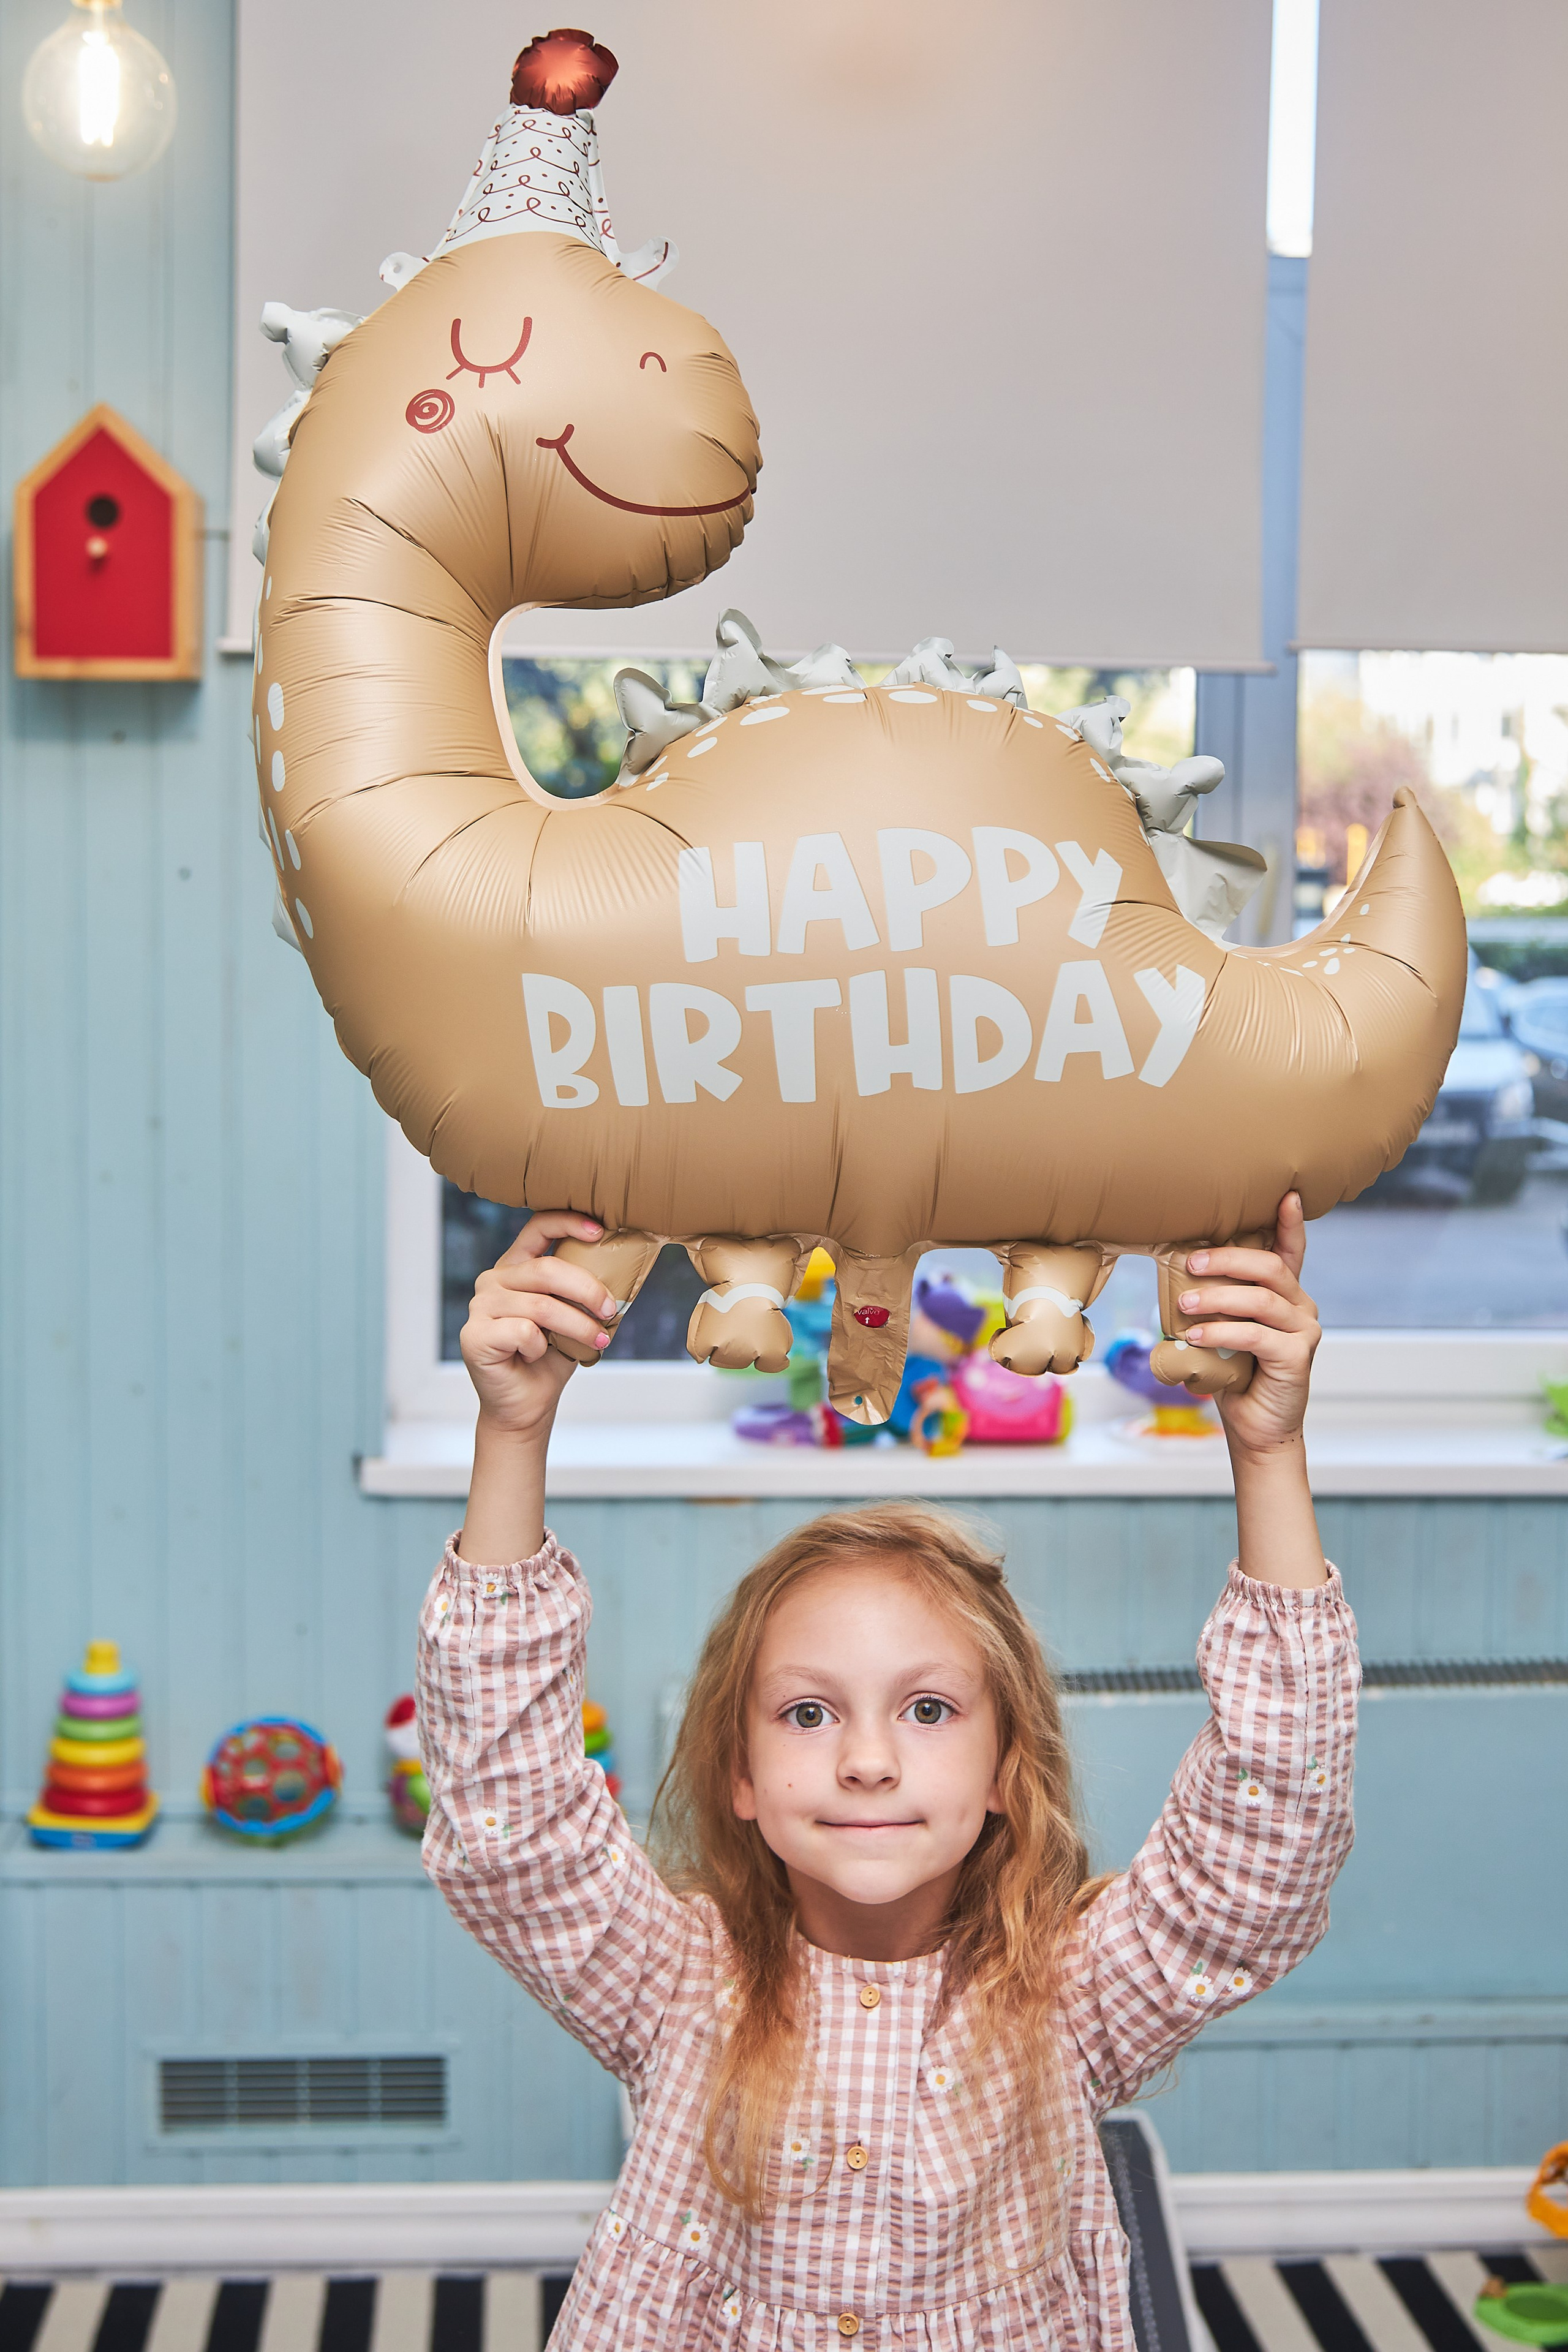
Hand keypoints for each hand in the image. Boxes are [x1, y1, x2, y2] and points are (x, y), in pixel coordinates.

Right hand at [461, 1212, 614, 1439]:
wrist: (527, 1405)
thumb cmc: (550, 1358)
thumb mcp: (571, 1315)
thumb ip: (580, 1291)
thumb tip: (624, 1269)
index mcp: (515, 1267)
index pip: (537, 1228)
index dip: (569, 1222)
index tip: (600, 1232)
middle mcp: (493, 1281)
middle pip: (546, 1270)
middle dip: (588, 1289)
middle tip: (612, 1309)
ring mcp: (480, 1307)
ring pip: (541, 1305)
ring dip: (578, 1325)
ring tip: (598, 1340)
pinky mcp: (474, 1335)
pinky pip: (522, 1332)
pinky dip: (541, 1347)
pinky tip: (537, 1356)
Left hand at [1177, 1194, 1320, 1461]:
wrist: (1254, 1426)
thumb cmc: (1235, 1373)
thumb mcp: (1224, 1328)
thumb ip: (1218, 1300)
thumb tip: (1179, 1271)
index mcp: (1284, 1294)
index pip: (1291, 1250)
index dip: (1289, 1222)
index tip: (1285, 1194)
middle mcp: (1301, 1307)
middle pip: (1270, 1267)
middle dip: (1227, 1258)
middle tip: (1190, 1261)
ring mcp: (1303, 1332)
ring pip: (1261, 1299)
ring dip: (1217, 1296)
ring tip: (1183, 1302)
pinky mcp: (1297, 1357)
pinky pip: (1256, 1334)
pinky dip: (1222, 1331)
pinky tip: (1197, 1335)